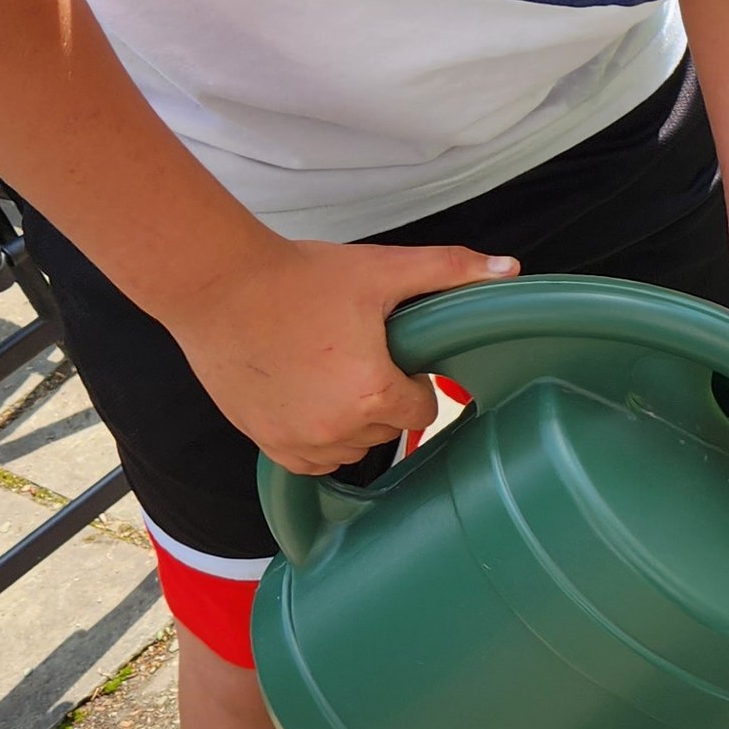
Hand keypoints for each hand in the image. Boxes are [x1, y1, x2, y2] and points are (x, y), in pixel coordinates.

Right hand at [166, 235, 518, 474]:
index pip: (423, 408)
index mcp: (372, 394)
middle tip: (359, 354)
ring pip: (351, 447)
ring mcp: (299, 442)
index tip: (396, 354)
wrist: (218, 287)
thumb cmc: (301, 278)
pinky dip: (318, 437)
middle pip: (387, 429)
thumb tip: (510, 269)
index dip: (414, 379)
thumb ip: (449, 271)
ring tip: (330, 371)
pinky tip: (309, 397)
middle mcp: (338, 430)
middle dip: (382, 397)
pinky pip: (312, 460)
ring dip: (351, 420)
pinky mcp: (267, 443)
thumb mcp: (382, 270)